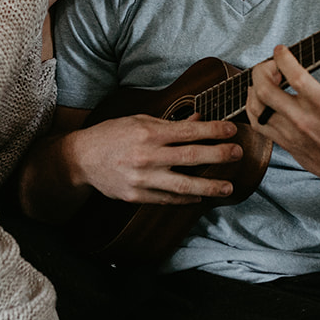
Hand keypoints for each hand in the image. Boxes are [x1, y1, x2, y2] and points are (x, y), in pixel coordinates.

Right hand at [68, 114, 241, 204]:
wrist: (82, 159)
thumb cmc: (111, 135)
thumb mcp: (139, 121)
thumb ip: (169, 123)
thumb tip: (197, 120)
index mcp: (149, 134)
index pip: (189, 131)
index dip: (214, 130)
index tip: (232, 130)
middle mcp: (148, 157)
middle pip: (192, 157)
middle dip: (219, 155)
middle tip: (237, 154)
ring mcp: (143, 179)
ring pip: (184, 185)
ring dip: (209, 186)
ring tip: (227, 188)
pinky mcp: (137, 196)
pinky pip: (168, 199)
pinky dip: (186, 198)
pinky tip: (199, 196)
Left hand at [244, 44, 319, 219]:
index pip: (294, 76)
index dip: (282, 58)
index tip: (281, 49)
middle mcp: (303, 118)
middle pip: (266, 90)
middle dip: (262, 70)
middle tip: (271, 65)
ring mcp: (289, 132)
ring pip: (256, 106)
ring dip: (254, 88)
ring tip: (265, 80)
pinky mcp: (282, 142)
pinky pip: (257, 123)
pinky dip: (252, 107)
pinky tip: (261, 98)